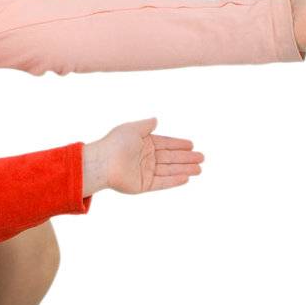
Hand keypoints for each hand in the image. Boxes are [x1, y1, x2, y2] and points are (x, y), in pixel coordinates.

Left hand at [83, 119, 201, 194]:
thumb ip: (146, 125)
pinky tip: (186, 178)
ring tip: (199, 169)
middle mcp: (145, 157)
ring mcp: (145, 172)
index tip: (192, 145)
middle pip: (170, 158)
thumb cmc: (115, 143)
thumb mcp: (132, 129)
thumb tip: (156, 119)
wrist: (102, 163)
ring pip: (169, 170)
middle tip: (202, 158)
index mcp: (143, 143)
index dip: (178, 144)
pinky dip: (174, 180)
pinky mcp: (144, 185)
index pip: (165, 143)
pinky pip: (162, 182)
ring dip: (184, 169)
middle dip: (186, 158)